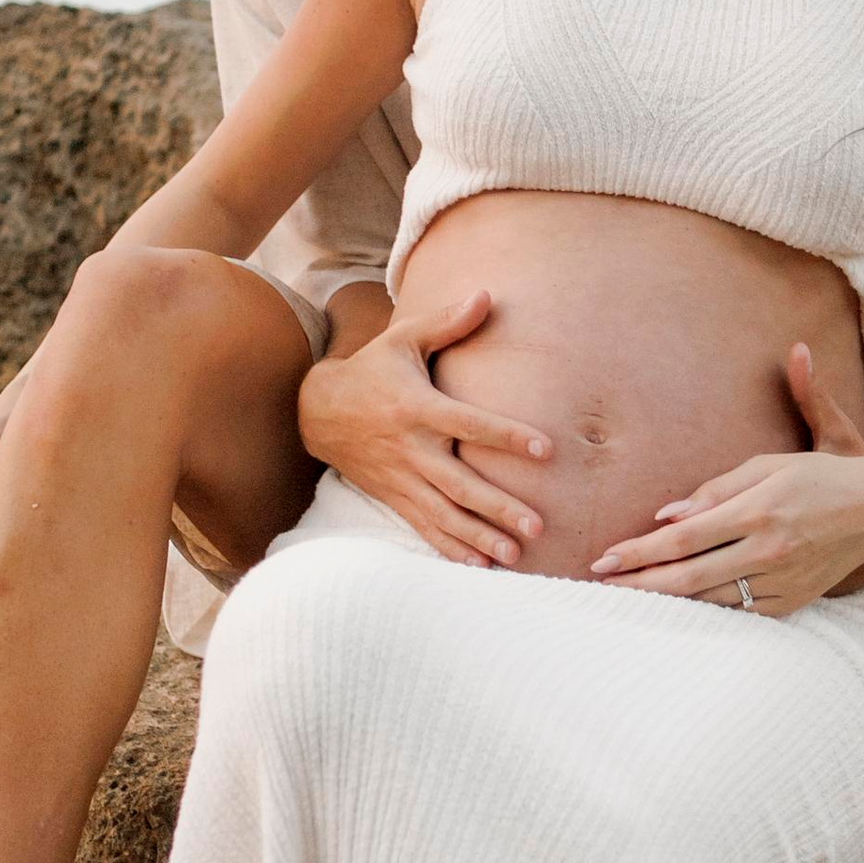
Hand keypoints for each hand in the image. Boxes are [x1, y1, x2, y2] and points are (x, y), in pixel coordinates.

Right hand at [296, 289, 551, 566]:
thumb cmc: (374, 369)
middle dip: (498, 506)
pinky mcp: (395, 497)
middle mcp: (411, 449)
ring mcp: (402, 478)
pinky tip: (480, 567)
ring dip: (480, 537)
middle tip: (537, 525)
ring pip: (445, 514)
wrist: (319, 410)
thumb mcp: (404, 339)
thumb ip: (447, 323)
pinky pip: (425, 528)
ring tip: (516, 555)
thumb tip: (486, 295)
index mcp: (418, 408)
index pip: (469, 424)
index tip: (544, 449)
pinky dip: (452, 549)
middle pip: (460, 483)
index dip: (506, 435)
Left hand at [591, 343, 863, 615]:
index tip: (605, 558)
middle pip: (689, 578)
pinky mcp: (791, 602)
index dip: (641, 551)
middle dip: (639, 584)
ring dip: (664, 603)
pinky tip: (673, 610)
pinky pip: (737, 613)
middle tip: (599, 587)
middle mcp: (769, 551)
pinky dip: (703, 613)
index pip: (685, 537)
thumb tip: (666, 515)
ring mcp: (782, 582)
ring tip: (624, 600)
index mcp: (760, 509)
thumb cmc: (820, 476)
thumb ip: (715, 488)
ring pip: (710, 601)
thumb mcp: (769, 464)